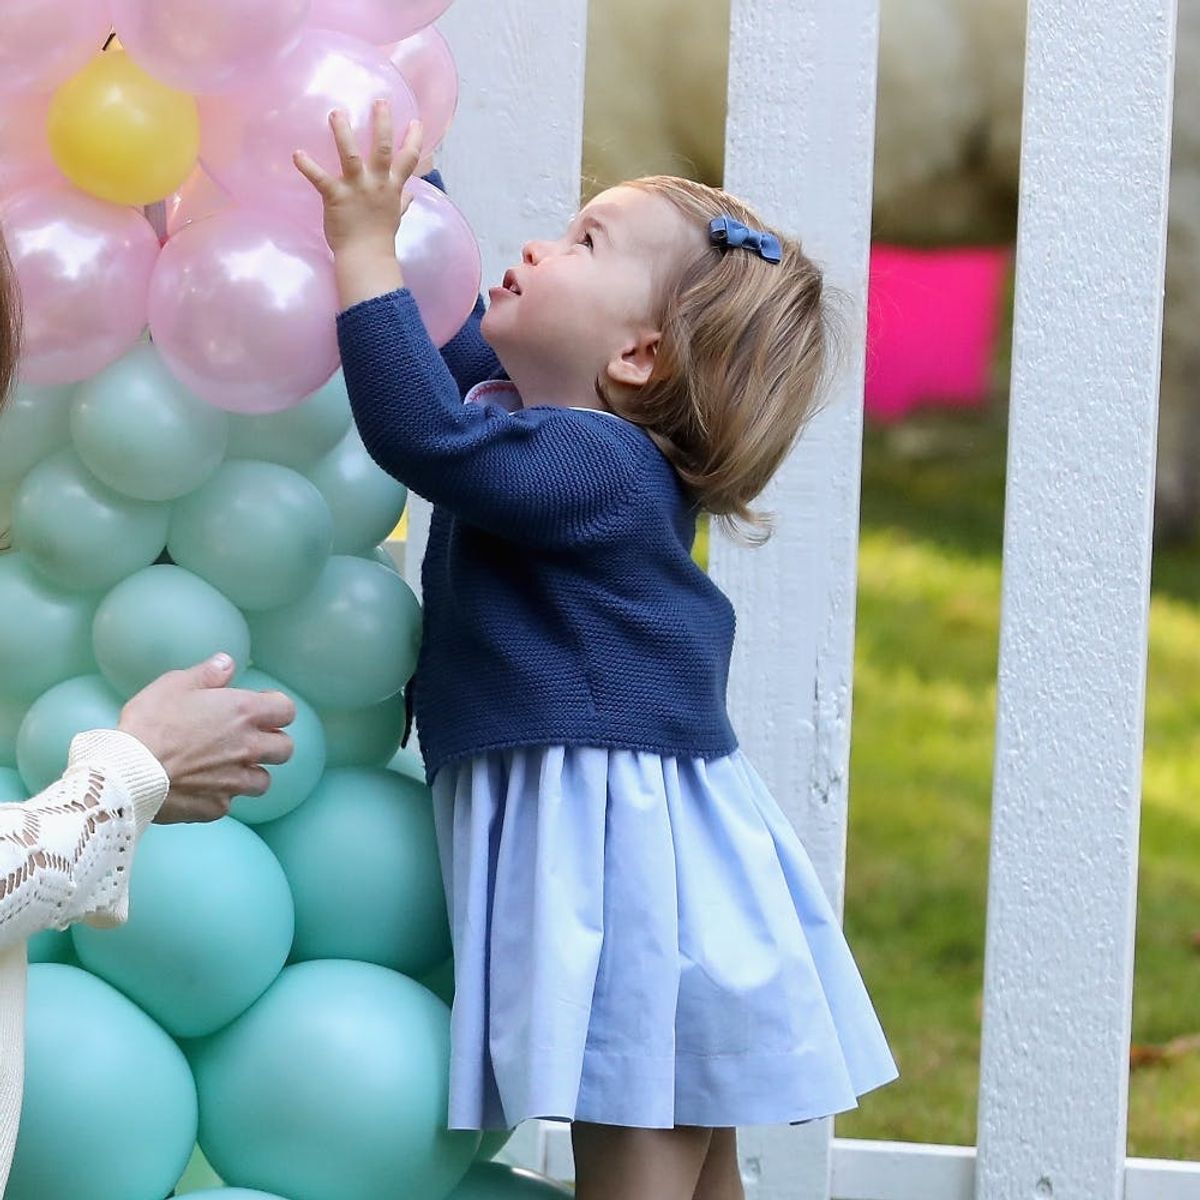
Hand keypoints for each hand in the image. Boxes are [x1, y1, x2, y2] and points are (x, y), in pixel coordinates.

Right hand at [118, 654, 296, 824]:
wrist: (126, 773)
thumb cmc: (149, 724)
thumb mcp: (174, 685)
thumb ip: (207, 674)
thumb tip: (227, 662)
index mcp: (243, 713)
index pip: (286, 710)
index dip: (275, 710)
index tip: (260, 711)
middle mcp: (248, 748)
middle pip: (284, 748)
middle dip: (272, 743)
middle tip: (249, 740)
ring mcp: (235, 781)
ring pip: (263, 780)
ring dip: (250, 772)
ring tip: (228, 767)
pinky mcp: (217, 807)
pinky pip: (230, 802)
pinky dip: (221, 795)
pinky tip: (200, 788)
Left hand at [293, 101, 423, 256]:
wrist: (366, 258)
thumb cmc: (380, 239)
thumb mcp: (395, 217)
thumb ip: (402, 202)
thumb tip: (411, 195)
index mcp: (392, 187)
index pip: (408, 160)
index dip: (414, 140)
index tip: (415, 121)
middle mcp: (377, 184)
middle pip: (382, 149)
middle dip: (382, 124)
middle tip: (379, 101)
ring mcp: (356, 190)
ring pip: (351, 156)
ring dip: (344, 133)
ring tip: (337, 114)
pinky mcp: (336, 198)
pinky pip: (320, 179)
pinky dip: (308, 166)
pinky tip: (297, 154)